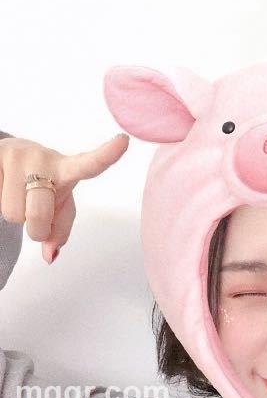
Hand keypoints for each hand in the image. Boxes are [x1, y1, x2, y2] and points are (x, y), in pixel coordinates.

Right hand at [0, 134, 129, 262]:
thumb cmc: (44, 186)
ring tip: (17, 195)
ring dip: (14, 213)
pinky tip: (4, 186)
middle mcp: (43, 157)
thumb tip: (50, 256)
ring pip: (12, 213)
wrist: (8, 159)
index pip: (89, 164)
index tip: (124, 141)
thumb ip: (61, 231)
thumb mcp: (60, 208)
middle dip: (36, 228)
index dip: (107, 155)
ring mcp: (17, 153)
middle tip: (35, 215)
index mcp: (68, 170)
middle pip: (38, 216)